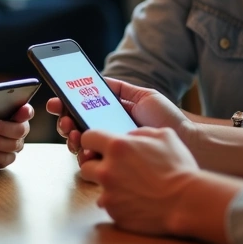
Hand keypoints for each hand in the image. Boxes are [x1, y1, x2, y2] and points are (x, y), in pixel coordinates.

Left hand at [0, 103, 33, 169]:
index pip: (27, 112)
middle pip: (20, 130)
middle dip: (6, 128)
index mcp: (18, 116)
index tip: (24, 110)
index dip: (26, 111)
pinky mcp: (7, 158)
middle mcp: (20, 131)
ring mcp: (15, 146)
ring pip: (13, 145)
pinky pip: (5, 159)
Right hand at [46, 77, 188, 164]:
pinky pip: (93, 161)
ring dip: (70, 138)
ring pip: (80, 145)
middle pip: (76, 128)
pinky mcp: (116, 165)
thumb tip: (96, 78)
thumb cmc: (167, 119)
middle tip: (65, 119)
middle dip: (64, 122)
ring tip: (73, 132)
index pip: (83, 110)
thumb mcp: (143, 96)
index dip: (66, 105)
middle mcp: (108, 132)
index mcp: (111, 115)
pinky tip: (84, 149)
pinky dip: (84, 154)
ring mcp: (111, 149)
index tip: (56, 100)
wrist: (186, 139)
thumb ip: (120, 88)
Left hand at [78, 128, 199, 234]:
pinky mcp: (114, 214)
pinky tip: (137, 201)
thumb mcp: (164, 135)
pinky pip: (110, 206)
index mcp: (117, 147)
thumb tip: (127, 136)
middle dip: (98, 166)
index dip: (93, 141)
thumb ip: (139, 132)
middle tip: (116, 169)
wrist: (187, 202)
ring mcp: (109, 194)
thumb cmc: (178, 167)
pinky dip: (119, 203)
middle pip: (86, 166)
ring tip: (130, 187)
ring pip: (97, 188)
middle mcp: (107, 170)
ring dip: (108, 186)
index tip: (99, 146)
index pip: (87, 137)